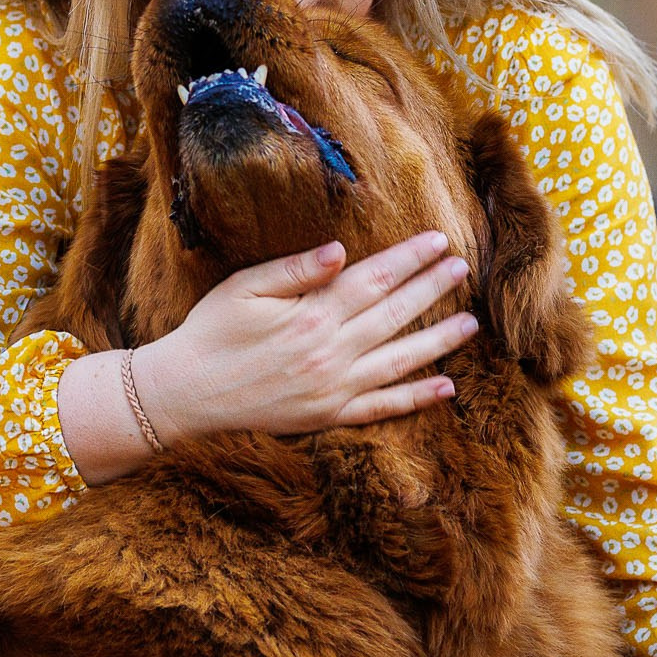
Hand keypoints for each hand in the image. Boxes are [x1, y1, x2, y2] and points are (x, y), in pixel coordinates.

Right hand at [136, 232, 479, 440]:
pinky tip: (445, 386)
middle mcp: (329, 353)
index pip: (374, 280)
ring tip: (471, 324)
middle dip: (433, 289)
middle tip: (464, 268)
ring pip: (399, 362)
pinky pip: (381, 408)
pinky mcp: (327, 416)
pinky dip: (415, 399)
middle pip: (394, 315)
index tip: (439, 241)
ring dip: (438, 341)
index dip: (410, 259)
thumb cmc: (211, 331)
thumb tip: (343, 250)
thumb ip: (296, 269)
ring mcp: (332, 389)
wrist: (185, 393)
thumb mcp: (245, 288)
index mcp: (311, 315)